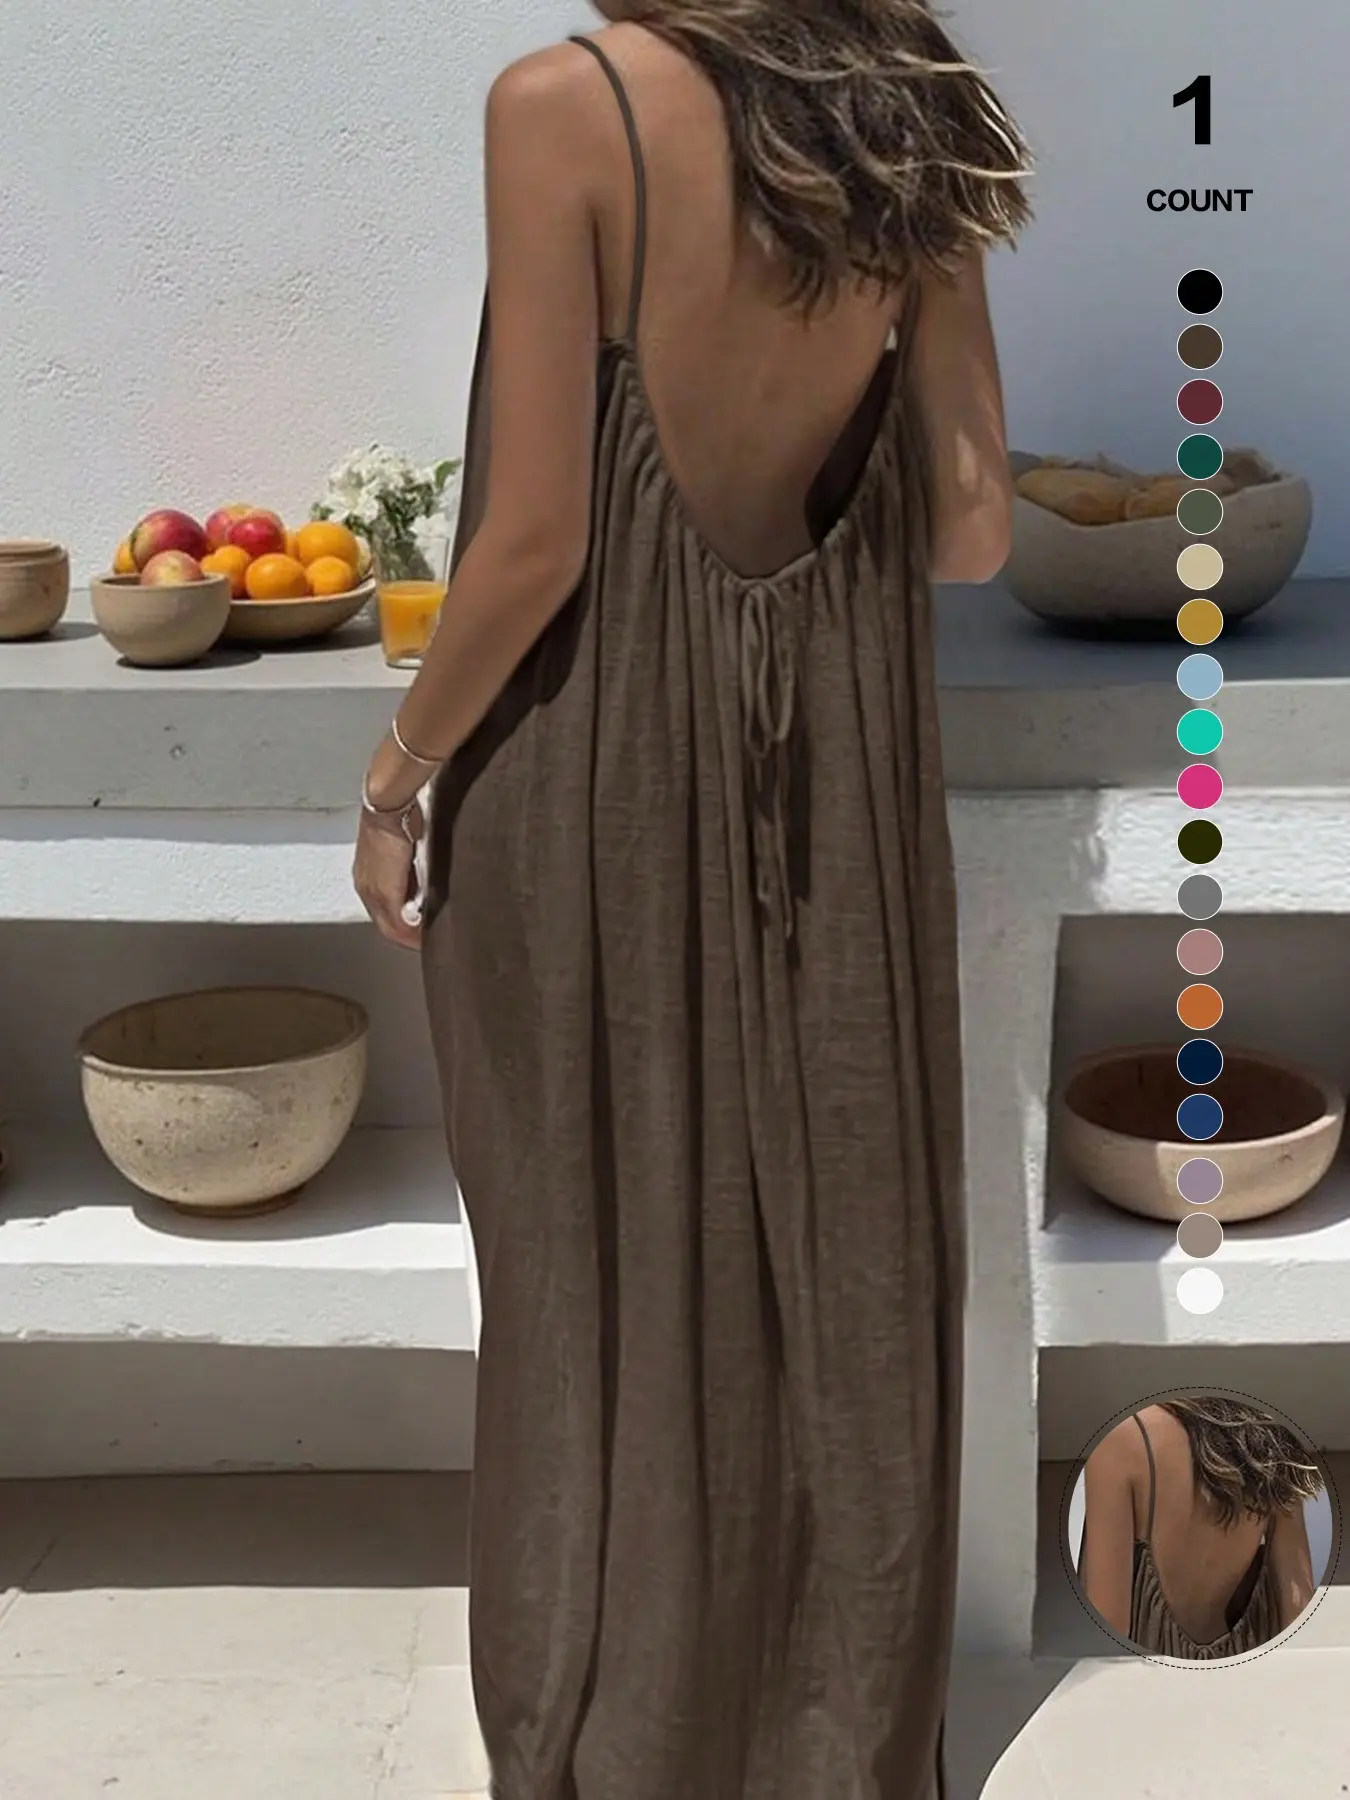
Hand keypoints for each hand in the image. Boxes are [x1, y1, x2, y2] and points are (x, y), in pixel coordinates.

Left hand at [354, 800, 423, 949]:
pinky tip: (424, 937)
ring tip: (426, 940)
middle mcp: (365, 886)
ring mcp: (372, 892)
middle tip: (425, 942)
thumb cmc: (398, 817)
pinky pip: (397, 925)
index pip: (383, 909)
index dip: (402, 924)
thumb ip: (409, 865)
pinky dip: (411, 935)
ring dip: (409, 936)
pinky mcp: (384, 893)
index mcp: (367, 875)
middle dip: (407, 936)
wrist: (389, 805)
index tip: (419, 930)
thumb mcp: (403, 846)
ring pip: (390, 928)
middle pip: (385, 925)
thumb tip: (423, 878)